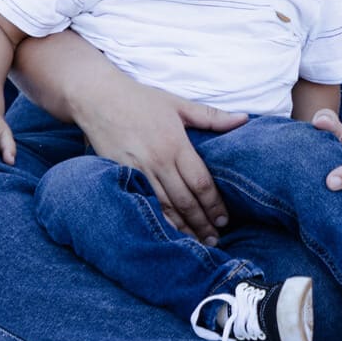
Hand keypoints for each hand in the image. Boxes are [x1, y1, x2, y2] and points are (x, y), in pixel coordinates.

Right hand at [75, 71, 246, 244]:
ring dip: (182, 228)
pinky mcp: (121, 175)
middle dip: (202, 223)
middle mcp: (158, 161)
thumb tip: (243, 119)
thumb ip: (212, 116)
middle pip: (185, 201)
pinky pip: (143, 203)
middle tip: (215, 239)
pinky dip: (156, 220)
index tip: (224, 219)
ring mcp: (138, 170)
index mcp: (176, 144)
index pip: (201, 183)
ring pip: (164, 207)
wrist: (98, 97)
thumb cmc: (140, 99)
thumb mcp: (178, 104)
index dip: (214, 205)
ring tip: (196, 242)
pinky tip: (166, 233)